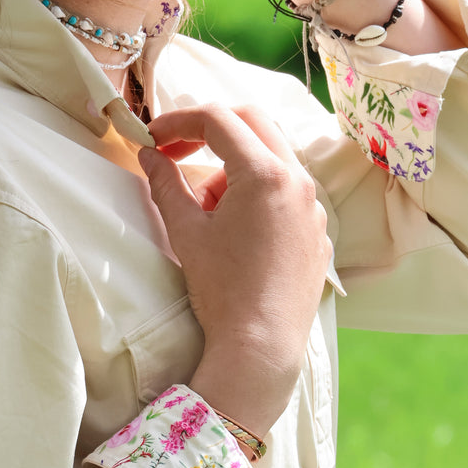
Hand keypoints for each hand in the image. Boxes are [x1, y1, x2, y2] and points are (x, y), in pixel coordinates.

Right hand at [138, 103, 331, 436]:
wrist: (261, 348)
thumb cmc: (222, 290)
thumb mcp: (186, 232)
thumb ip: (165, 184)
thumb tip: (149, 156)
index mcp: (265, 173)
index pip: (218, 120)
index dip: (179, 121)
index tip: (153, 138)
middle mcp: (297, 180)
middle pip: (252, 123)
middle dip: (210, 130)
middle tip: (176, 151)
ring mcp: (312, 206)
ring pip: (271, 157)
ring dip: (233, 166)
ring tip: (206, 210)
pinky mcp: (317, 230)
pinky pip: (286, 191)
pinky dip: (256, 193)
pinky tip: (234, 230)